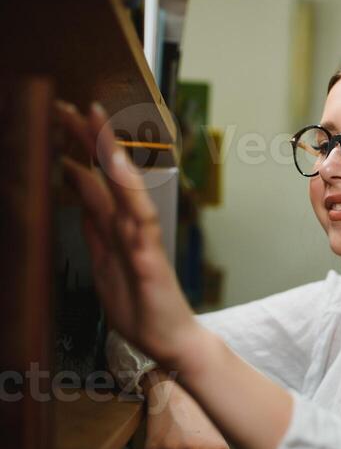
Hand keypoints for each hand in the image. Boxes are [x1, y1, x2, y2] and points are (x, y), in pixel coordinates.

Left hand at [54, 100, 198, 369]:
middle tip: (65, 104)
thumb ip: (95, 238)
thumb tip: (80, 208)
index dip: (75, 153)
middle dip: (86, 140)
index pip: (92, 184)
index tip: (59, 123)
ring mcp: (141, 241)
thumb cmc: (144, 313)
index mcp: (115, 233)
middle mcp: (129, 230)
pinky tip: (118, 170)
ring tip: (92, 120)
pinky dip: (129, 192)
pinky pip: (140, 220)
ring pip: (123, 188)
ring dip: (108, 153)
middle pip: (106, 176)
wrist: (173, 343)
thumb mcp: (105, 271)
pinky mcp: (149, 259)